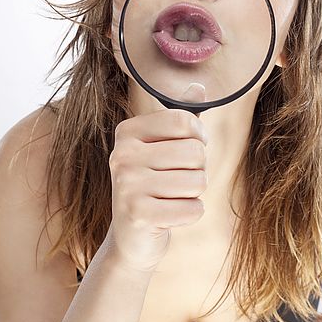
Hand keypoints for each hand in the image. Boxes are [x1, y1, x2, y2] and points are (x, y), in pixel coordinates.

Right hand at [105, 86, 207, 273]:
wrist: (132, 236)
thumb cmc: (154, 183)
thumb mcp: (164, 147)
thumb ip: (181, 117)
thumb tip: (199, 86)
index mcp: (128, 131)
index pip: (186, 121)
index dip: (199, 137)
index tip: (188, 148)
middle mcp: (123, 154)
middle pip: (196, 152)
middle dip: (197, 170)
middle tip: (176, 180)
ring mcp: (127, 185)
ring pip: (198, 181)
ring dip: (194, 193)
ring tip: (172, 197)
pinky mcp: (138, 215)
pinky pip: (193, 209)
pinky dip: (190, 214)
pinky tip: (170, 215)